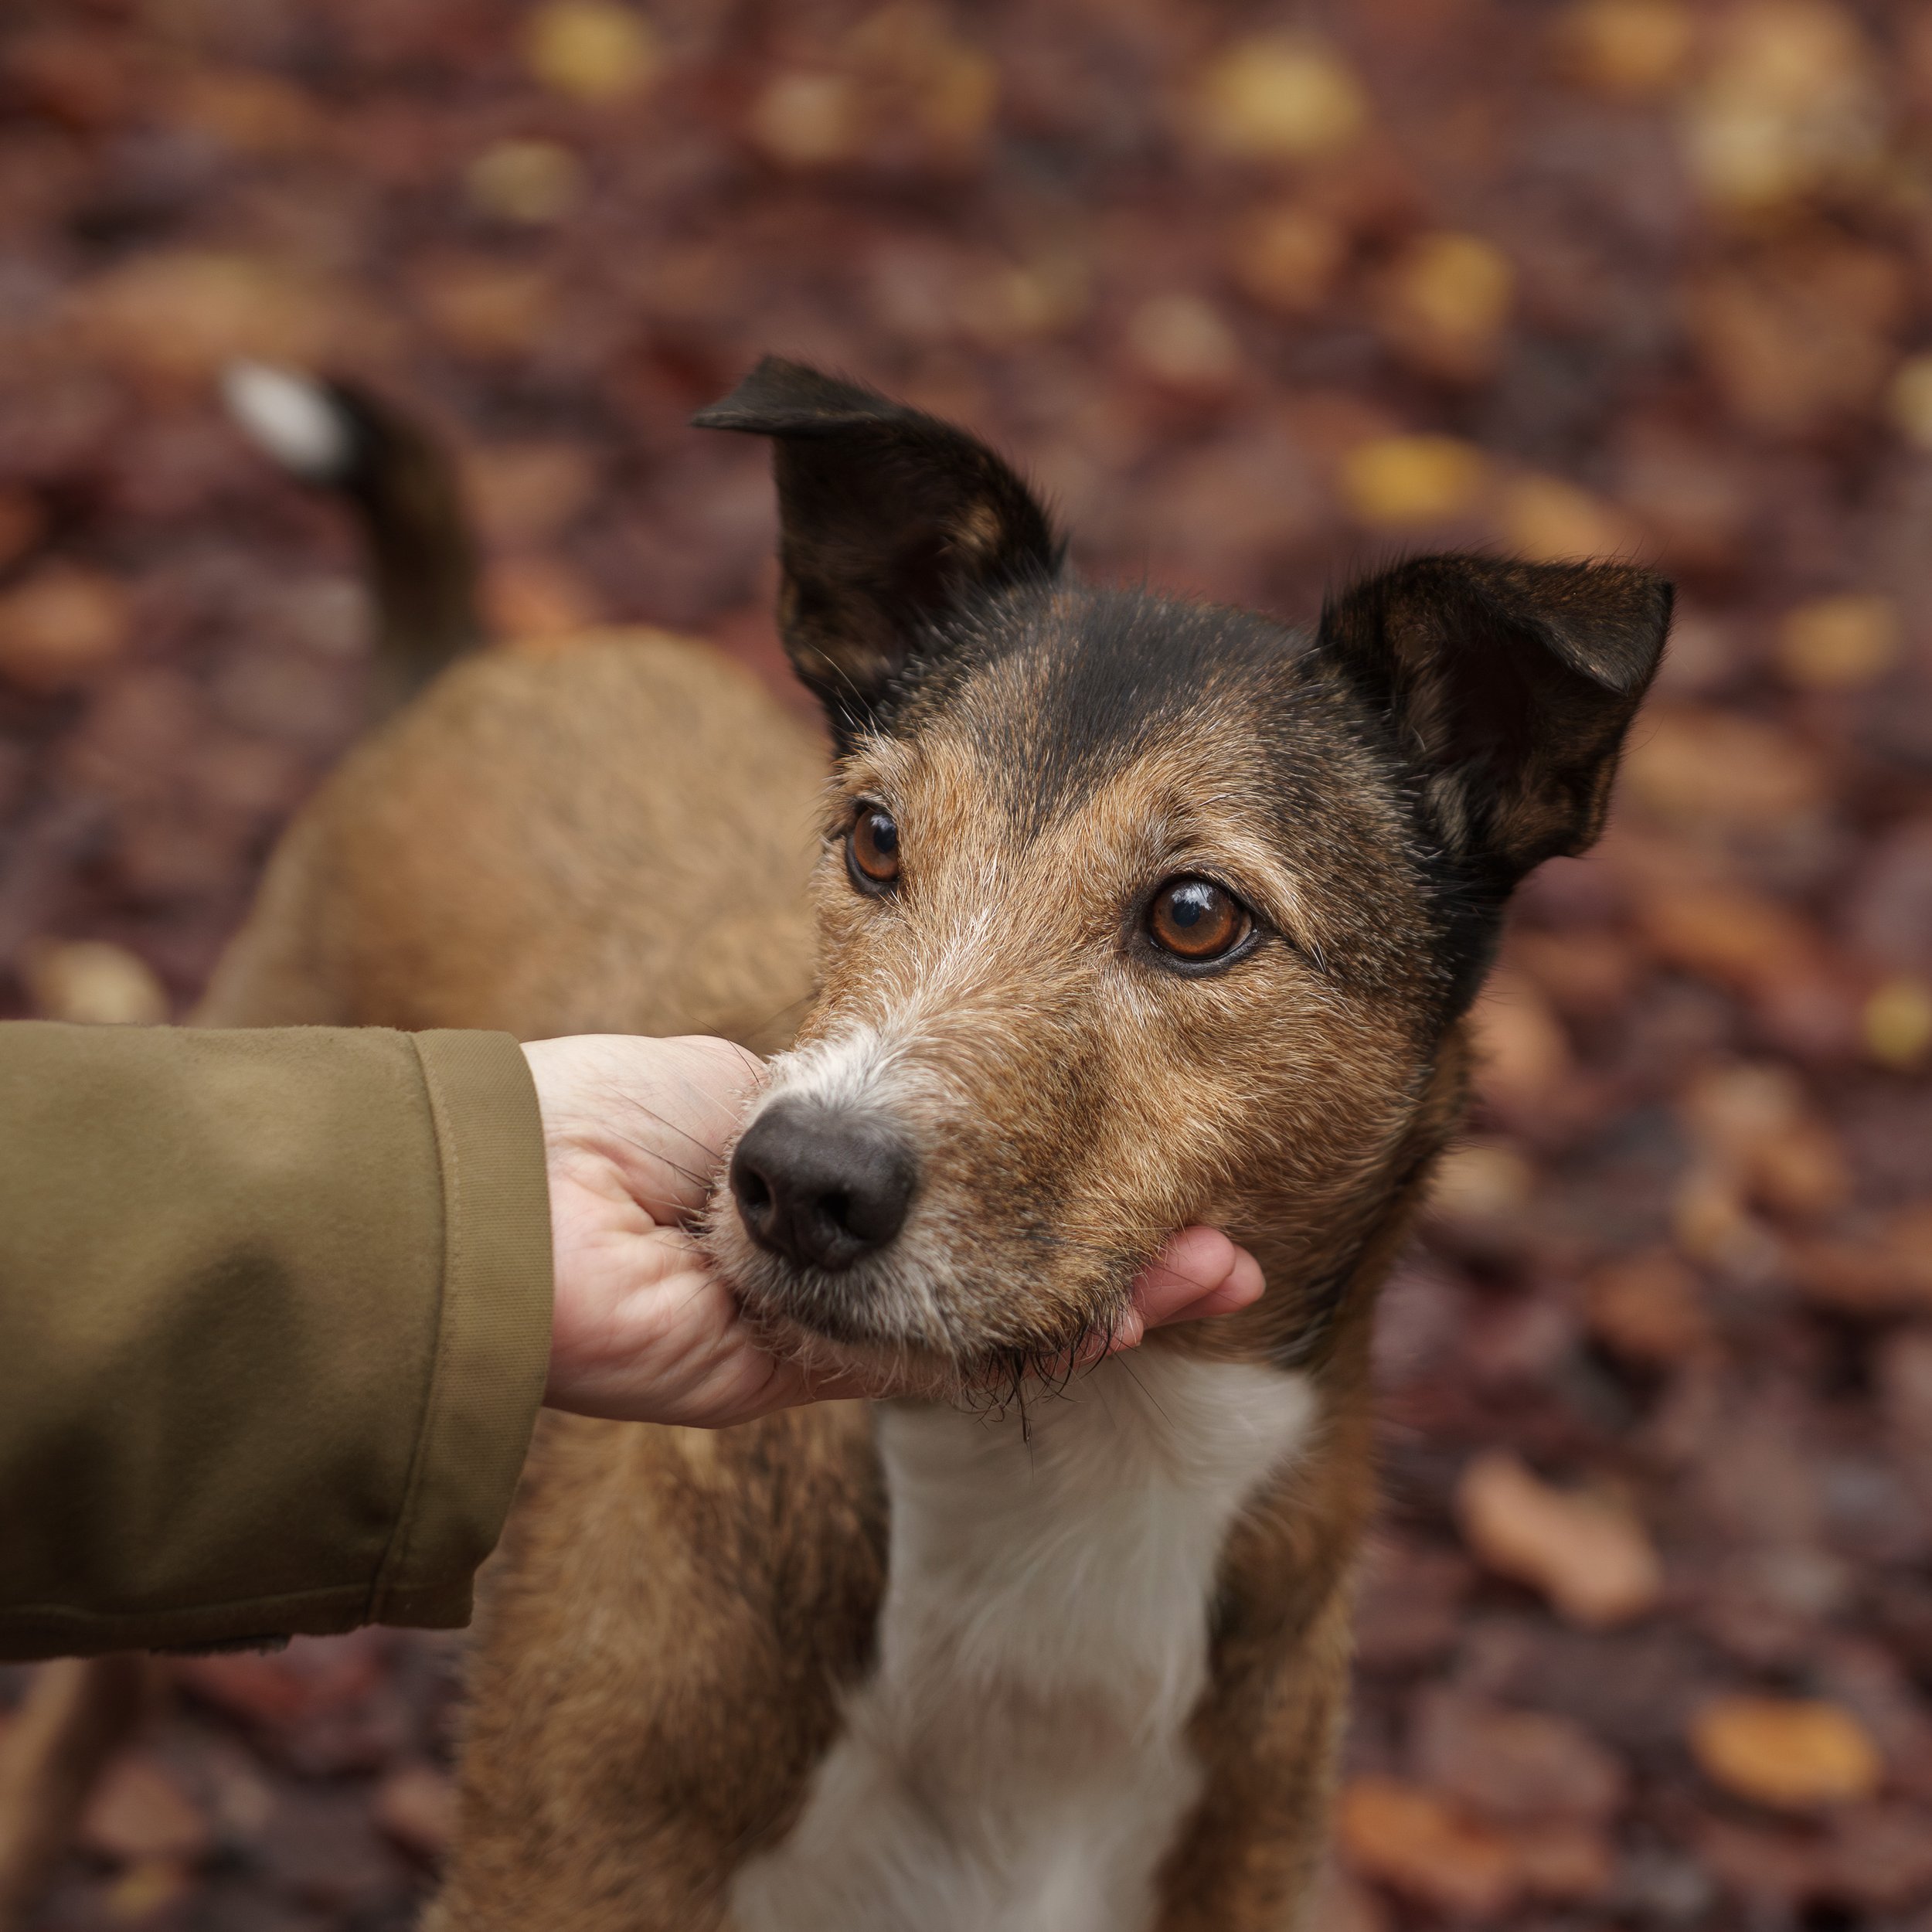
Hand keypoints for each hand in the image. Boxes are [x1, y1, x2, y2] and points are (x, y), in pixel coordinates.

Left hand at [523, 1035, 1266, 1428]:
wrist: (524, 1196)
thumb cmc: (623, 1108)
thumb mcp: (776, 1091)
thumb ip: (866, 1136)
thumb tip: (949, 1148)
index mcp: (825, 1179)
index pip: (984, 1184)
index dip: (1078, 1163)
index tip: (1161, 1136)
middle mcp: (841, 1257)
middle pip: (1011, 1256)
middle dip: (1124, 1240)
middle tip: (1228, 1239)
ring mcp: (835, 1324)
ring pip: (1002, 1314)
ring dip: (1114, 1293)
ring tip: (1218, 1269)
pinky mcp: (816, 1379)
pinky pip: (953, 1366)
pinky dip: (1045, 1341)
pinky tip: (1129, 1311)